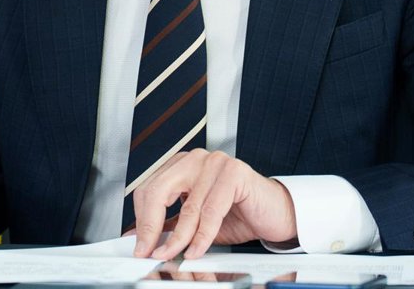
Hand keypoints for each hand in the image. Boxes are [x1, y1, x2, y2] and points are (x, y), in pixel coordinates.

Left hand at [131, 150, 297, 259]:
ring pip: (188, 206)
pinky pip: (212, 210)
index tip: (139, 246)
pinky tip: (196, 250)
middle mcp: (196, 159)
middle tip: (149, 252)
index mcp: (181, 165)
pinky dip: (202, 236)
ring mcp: (215, 162)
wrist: (274, 214)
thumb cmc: (238, 214)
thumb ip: (169, 226)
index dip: (141, 220)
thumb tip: (141, 240)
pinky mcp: (235, 172)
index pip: (148, 188)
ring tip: (174, 255)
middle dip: (151, 227)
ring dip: (179, 238)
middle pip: (159, 191)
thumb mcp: (195, 223)